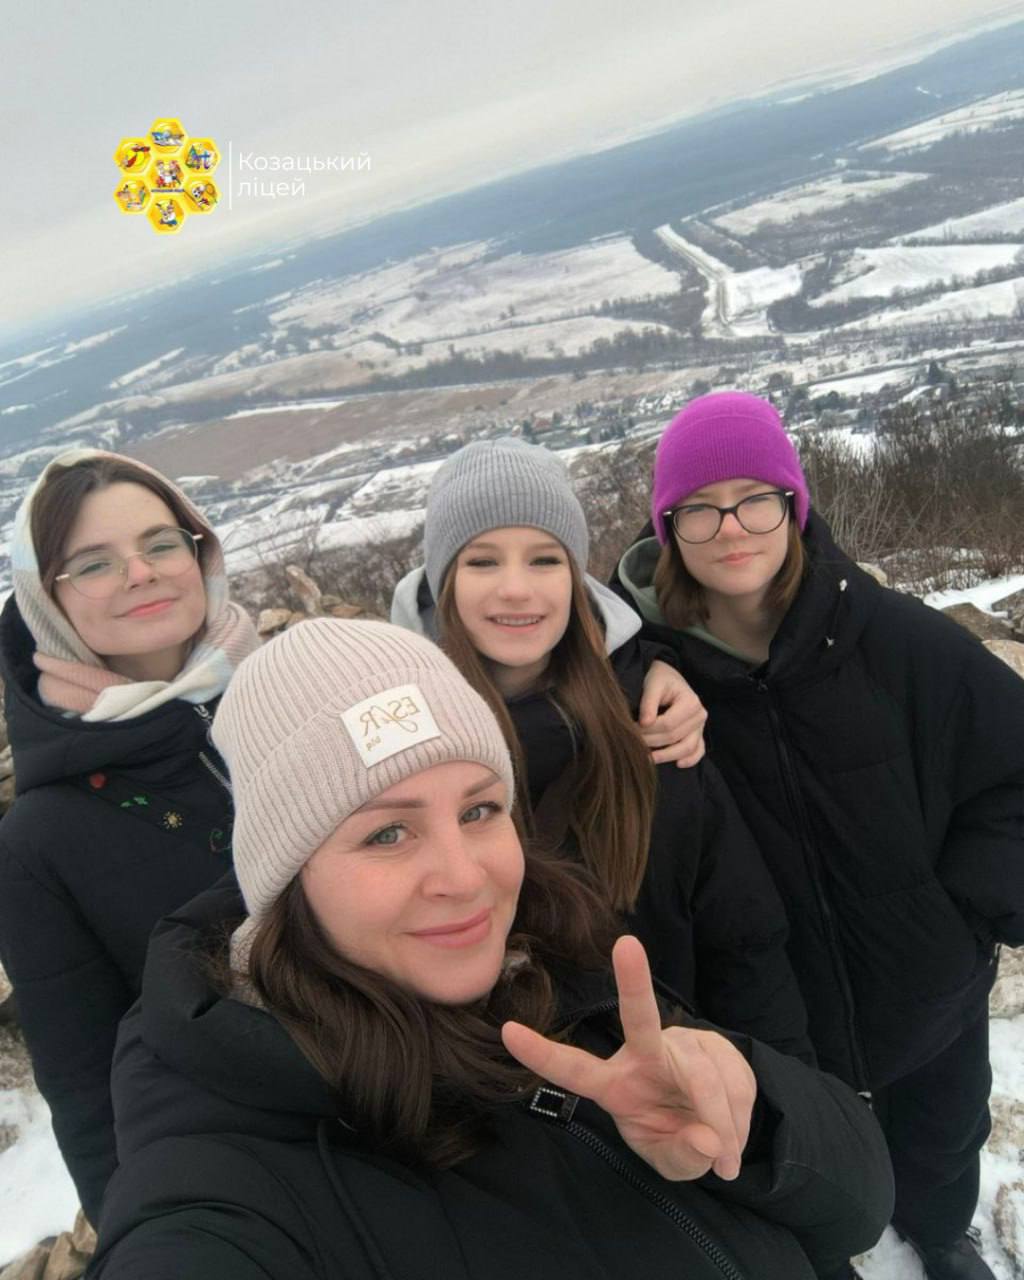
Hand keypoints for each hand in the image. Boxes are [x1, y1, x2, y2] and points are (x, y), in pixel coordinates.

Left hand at [502, 936, 755, 1181]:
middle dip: (633, 982)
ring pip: (704, 1076)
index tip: (507, 1031)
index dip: (541, 1054)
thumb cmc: (677, 1139)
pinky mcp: (717, 1045)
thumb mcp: (671, 1162)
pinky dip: (740, 1119)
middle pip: (639, 1018)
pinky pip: (735, 1082)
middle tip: (627, 945)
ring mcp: (682, 1045)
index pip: (573, 1069)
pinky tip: (735, 1133)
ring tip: (726, 1157)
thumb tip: (708, 1138)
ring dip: (723, 1121)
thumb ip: (683, 1155)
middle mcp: (644, 1054)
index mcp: (615, 1085)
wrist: (718, 1129)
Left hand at [638, 661, 706, 766]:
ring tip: (648, 758)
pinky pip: (698, 750)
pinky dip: (690, 759)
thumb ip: (648, 703)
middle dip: (652, 742)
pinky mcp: (698, 734)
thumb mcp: (653, 685)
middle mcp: (699, 715)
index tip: (632, 730)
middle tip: (634, 743)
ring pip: (687, 748)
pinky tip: (677, 764)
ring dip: (667, 756)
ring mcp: (700, 726)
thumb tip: (645, 723)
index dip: (649, 731)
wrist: (669, 678)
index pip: (668, 724)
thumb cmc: (660, 679)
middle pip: (675, 737)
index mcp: (691, 702)